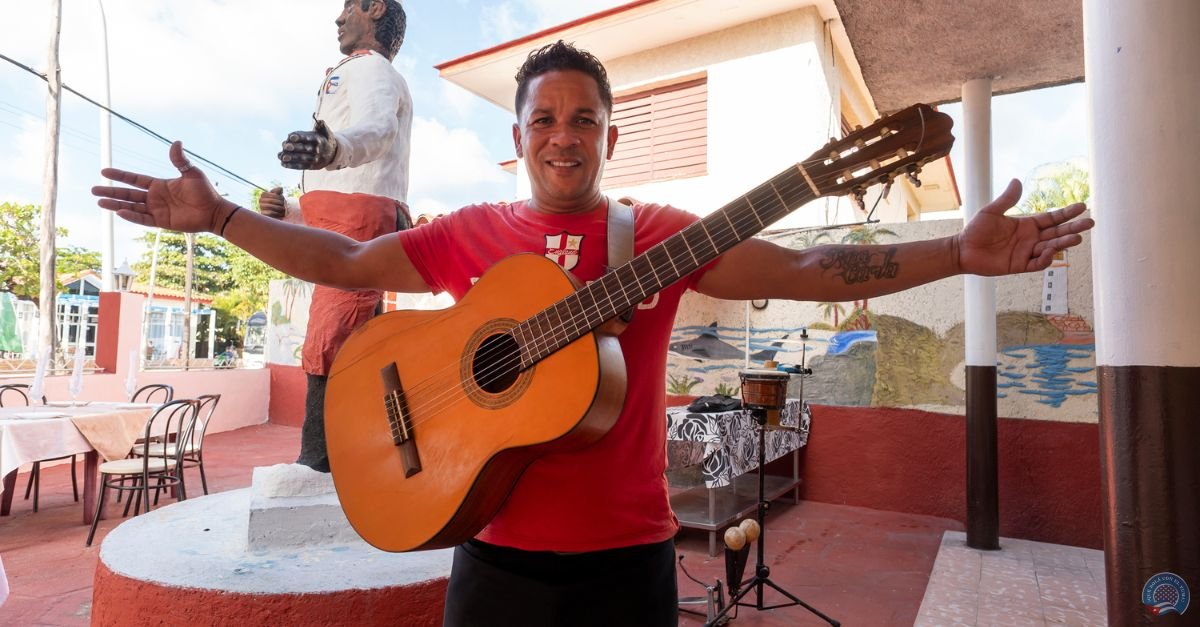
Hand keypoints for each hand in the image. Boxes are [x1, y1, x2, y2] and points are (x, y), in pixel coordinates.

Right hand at [92, 141, 234, 232]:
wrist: (215, 210)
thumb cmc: (205, 191)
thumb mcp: (191, 172)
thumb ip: (180, 160)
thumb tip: (176, 142)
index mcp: (159, 184)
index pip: (134, 179)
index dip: (120, 176)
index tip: (104, 172)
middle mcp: (155, 197)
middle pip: (128, 194)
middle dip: (111, 191)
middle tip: (93, 190)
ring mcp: (157, 210)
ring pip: (131, 207)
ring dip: (116, 204)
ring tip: (99, 202)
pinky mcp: (162, 221)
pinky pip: (143, 219)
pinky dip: (132, 216)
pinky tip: (120, 212)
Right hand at [260, 187, 286, 219]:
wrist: (279, 213)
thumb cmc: (279, 203)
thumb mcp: (279, 196)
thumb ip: (279, 192)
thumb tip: (281, 188)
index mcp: (263, 195)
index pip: (271, 194)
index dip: (278, 196)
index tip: (282, 199)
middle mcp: (260, 201)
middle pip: (271, 200)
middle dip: (279, 202)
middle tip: (284, 205)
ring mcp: (261, 207)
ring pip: (269, 206)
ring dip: (278, 208)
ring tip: (283, 209)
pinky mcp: (263, 214)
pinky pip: (269, 212)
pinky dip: (276, 213)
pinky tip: (279, 214)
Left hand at [279, 119, 338, 169]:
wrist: (334, 154)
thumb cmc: (324, 139)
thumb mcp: (325, 131)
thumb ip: (321, 126)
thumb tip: (319, 121)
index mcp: (319, 140)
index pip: (309, 138)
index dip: (300, 137)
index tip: (290, 136)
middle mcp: (317, 150)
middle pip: (305, 149)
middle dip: (295, 148)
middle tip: (285, 146)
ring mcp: (315, 159)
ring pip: (302, 159)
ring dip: (291, 158)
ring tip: (281, 157)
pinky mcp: (312, 166)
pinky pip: (302, 166)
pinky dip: (292, 166)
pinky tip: (283, 164)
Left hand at [957, 179, 1094, 275]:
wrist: (962, 250)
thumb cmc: (976, 230)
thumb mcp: (991, 211)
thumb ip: (1007, 199)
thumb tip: (1017, 181)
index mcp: (1027, 224)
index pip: (1052, 218)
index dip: (1067, 213)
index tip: (1082, 206)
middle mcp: (1030, 238)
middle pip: (1057, 232)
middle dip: (1073, 228)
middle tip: (1090, 223)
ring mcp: (1026, 252)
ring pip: (1050, 247)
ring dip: (1063, 243)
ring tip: (1078, 238)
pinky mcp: (1019, 265)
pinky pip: (1037, 263)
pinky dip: (1045, 259)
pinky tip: (1050, 251)